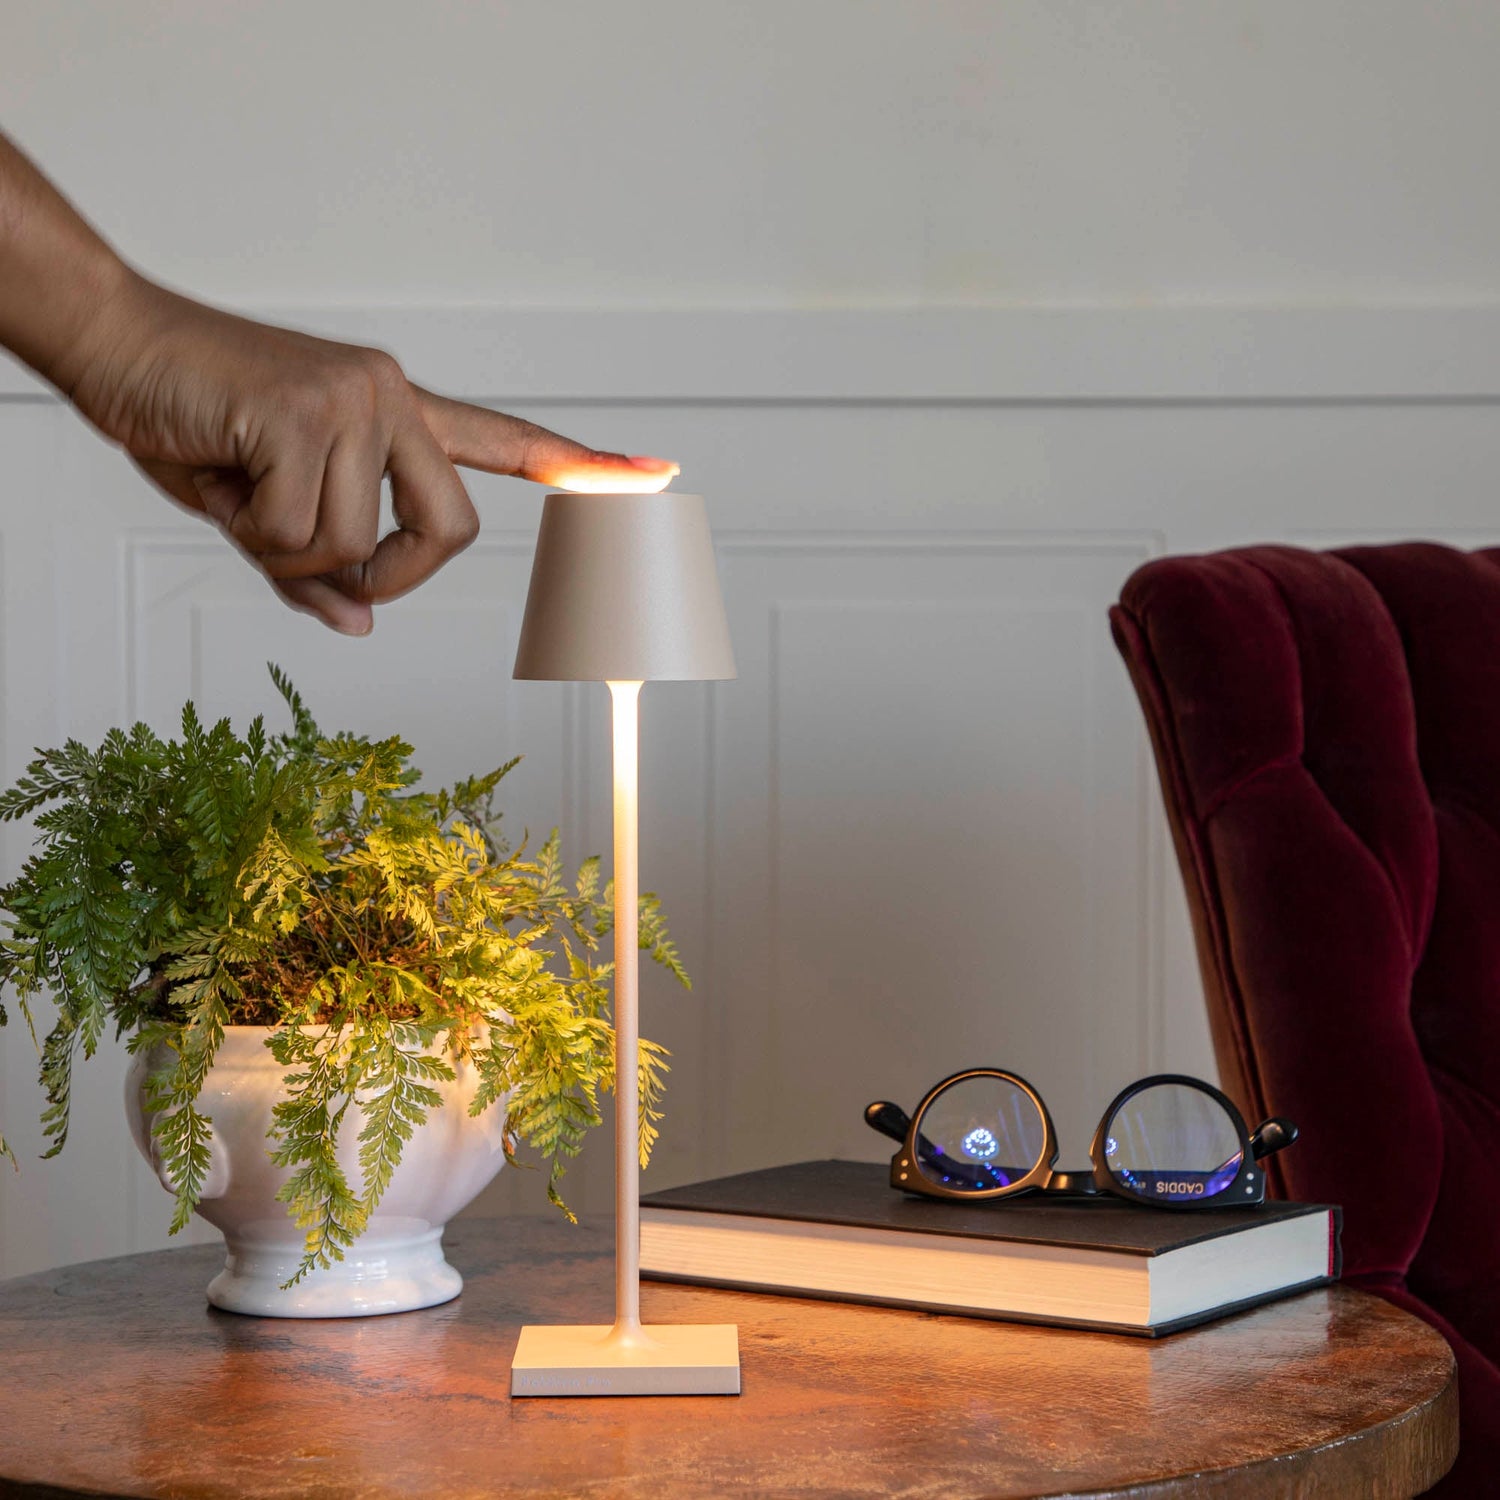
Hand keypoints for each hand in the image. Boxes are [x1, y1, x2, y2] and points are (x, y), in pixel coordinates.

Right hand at [65, 277, 677, 633]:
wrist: (112, 346)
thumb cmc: (191, 423)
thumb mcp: (259, 513)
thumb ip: (318, 570)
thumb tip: (362, 625)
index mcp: (395, 415)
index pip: (504, 443)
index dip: (582, 469)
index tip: (657, 474)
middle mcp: (392, 398)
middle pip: (454, 533)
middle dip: (392, 573)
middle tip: (327, 565)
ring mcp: (357, 398)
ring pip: (358, 544)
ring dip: (287, 549)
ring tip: (237, 489)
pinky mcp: (309, 410)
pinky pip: (302, 532)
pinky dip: (252, 533)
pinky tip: (220, 471)